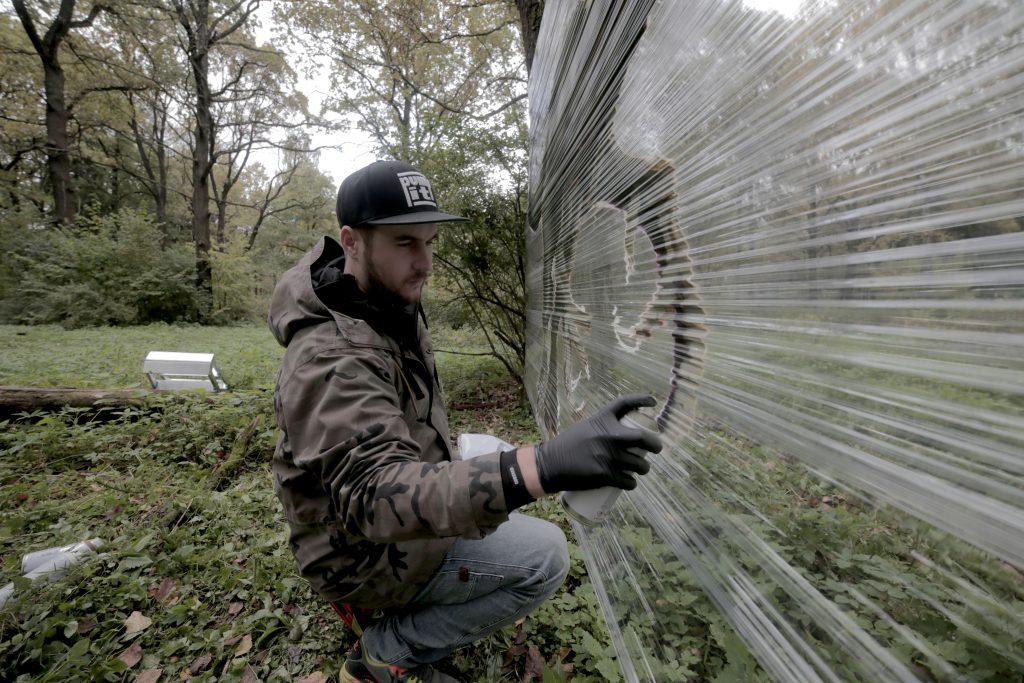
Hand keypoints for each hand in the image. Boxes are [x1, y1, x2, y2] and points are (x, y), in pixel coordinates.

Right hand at [535, 394, 661, 492]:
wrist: (549, 464)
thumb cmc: (566, 446)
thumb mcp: (585, 428)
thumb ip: (602, 429)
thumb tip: (622, 435)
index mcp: (602, 420)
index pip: (625, 403)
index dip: (641, 399)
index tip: (652, 401)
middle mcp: (608, 435)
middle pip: (643, 438)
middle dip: (655, 444)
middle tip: (656, 448)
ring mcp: (608, 456)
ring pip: (639, 464)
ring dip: (644, 468)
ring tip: (641, 469)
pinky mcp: (605, 475)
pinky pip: (628, 481)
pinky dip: (632, 483)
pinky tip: (631, 482)